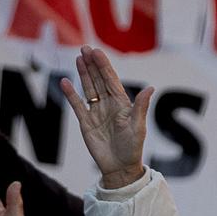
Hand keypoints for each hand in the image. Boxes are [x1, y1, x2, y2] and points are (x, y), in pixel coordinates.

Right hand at [59, 45, 152, 189]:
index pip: (111, 80)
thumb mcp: (138, 127)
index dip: (104, 66)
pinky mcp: (86, 122)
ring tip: (79, 58)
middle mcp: (109, 105)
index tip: (97, 52)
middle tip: (85, 48)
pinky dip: (71, 94)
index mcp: (122, 104)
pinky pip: (77, 105)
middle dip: (92, 64)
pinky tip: (65, 82)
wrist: (120, 167)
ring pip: (88, 89)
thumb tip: (151, 88)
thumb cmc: (133, 148)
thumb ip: (140, 107)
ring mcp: (96, 112)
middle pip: (99, 80)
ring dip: (83, 74)